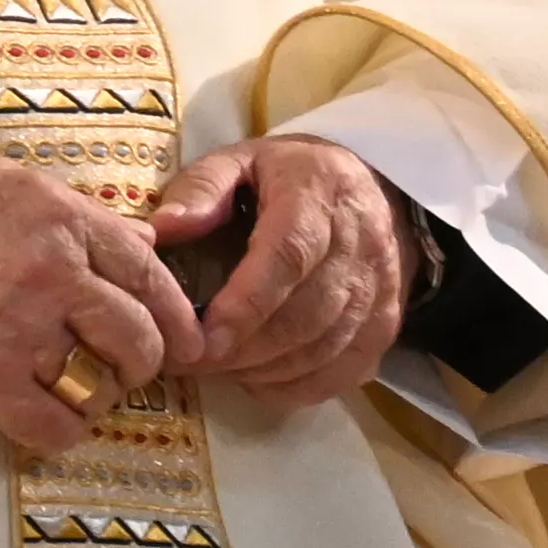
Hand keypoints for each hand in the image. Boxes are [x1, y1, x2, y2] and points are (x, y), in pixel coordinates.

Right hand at [0, 153, 197, 454]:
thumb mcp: (12, 186)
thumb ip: (83, 217)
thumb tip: (148, 244)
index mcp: (65, 222)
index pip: (151, 274)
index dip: (176, 315)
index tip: (186, 340)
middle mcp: (55, 277)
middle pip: (140, 338)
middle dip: (141, 360)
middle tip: (121, 368)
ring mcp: (22, 333)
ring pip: (103, 386)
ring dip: (98, 396)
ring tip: (75, 390)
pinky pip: (55, 427)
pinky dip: (57, 429)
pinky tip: (39, 415)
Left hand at [145, 136, 415, 409]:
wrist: (372, 187)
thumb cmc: (292, 177)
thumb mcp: (242, 161)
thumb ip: (201, 189)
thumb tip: (160, 230)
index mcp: (319, 195)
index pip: (289, 257)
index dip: (246, 305)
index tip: (202, 337)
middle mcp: (361, 243)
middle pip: (305, 313)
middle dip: (244, 349)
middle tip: (191, 361)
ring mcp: (381, 288)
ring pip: (325, 348)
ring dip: (265, 369)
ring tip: (216, 369)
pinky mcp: (387, 324)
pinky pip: (344, 371)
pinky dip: (297, 386)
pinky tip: (257, 380)